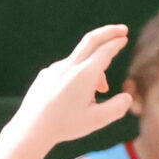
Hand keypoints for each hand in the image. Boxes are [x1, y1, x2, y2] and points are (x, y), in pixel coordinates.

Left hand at [11, 25, 134, 147]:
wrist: (30, 129)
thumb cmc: (64, 126)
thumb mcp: (96, 120)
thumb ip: (117, 108)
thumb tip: (128, 97)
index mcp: (85, 74)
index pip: (105, 50)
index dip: (117, 42)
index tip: (125, 37)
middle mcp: (69, 66)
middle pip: (92, 40)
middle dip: (109, 32)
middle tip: (122, 30)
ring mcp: (55, 69)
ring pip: (80, 60)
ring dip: (94, 69)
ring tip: (100, 91)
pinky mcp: (45, 74)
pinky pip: (66, 69)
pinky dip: (79, 74)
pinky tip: (76, 94)